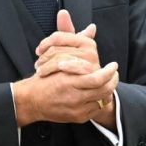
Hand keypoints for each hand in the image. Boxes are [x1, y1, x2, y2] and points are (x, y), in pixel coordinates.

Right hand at [13, 10, 118, 126]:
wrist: (31, 100)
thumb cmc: (45, 76)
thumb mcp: (58, 56)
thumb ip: (76, 40)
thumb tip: (91, 28)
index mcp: (69, 80)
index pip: (98, 79)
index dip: (109, 72)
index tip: (114, 65)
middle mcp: (73, 96)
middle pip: (103, 91)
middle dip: (113, 81)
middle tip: (114, 74)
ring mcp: (76, 108)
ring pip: (102, 100)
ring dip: (109, 90)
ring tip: (110, 82)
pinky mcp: (77, 117)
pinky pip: (96, 110)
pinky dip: (101, 101)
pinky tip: (101, 93)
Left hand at [34, 9, 97, 74]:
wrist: (92, 85)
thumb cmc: (80, 64)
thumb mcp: (73, 47)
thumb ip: (67, 30)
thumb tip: (62, 12)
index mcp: (85, 40)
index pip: (58, 36)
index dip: (45, 43)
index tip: (38, 51)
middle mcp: (90, 49)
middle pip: (57, 49)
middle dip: (44, 57)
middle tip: (37, 64)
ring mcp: (91, 62)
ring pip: (60, 60)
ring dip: (47, 66)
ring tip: (40, 71)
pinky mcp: (90, 75)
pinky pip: (70, 69)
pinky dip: (58, 70)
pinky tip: (50, 74)